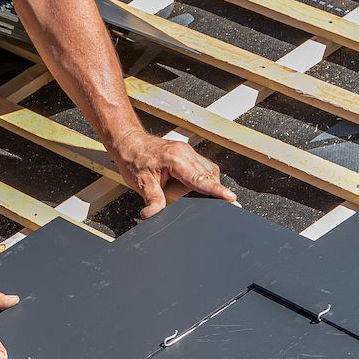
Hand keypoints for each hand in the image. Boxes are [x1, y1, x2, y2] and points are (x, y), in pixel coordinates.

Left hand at [111, 130, 237, 218]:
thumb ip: (152, 200)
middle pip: (209, 174)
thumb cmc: (134, 159)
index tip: (230, 197)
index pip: (200, 178)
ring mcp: (187, 151)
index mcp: (175, 159)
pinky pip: (204, 166)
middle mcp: (185, 153)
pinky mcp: (187, 153)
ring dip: (211, 184)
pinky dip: (206, 178)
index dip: (216, 190)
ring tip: (215, 197)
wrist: (128, 142)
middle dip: (218, 190)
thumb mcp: (141, 183)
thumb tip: (153, 215)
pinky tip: (203, 187)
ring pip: (209, 170)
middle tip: (228, 204)